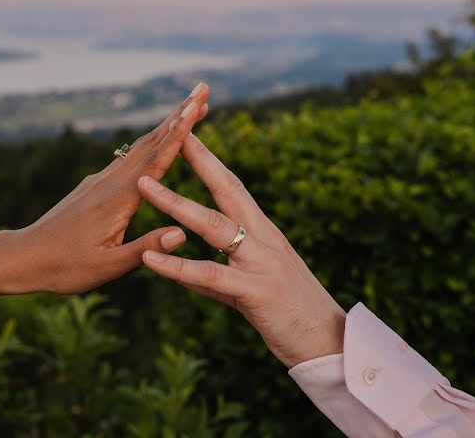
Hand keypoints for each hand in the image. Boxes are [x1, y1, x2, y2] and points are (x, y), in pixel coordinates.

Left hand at [19, 83, 209, 293]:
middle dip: (180, 115)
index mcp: (118, 200)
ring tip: (190, 109)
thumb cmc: (65, 267)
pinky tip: (157, 142)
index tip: (197, 107)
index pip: (156, 160)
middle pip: (151, 142)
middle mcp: (109, 182)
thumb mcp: (108, 266)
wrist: (24, 257)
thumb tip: (182, 232)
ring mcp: (100, 181)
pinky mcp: (94, 186)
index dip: (180, 133)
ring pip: (139, 147)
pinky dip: (150, 144)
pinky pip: (128, 159)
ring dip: (167, 126)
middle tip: (203, 90)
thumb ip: (145, 248)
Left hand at [138, 132, 345, 367]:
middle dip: (198, 157)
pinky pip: (210, 276)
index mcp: (263, 233)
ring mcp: (261, 262)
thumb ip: (214, 275)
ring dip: (175, 203)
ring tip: (143, 186)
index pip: (231, 186)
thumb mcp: (248, 288)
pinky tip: (149, 259)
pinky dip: (177, 266)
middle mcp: (263, 238)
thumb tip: (181, 266)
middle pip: (227, 188)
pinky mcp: (256, 291)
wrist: (331, 345)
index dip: (208, 159)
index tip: (185, 133)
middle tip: (172, 129)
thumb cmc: (290, 314)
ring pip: (213, 225)